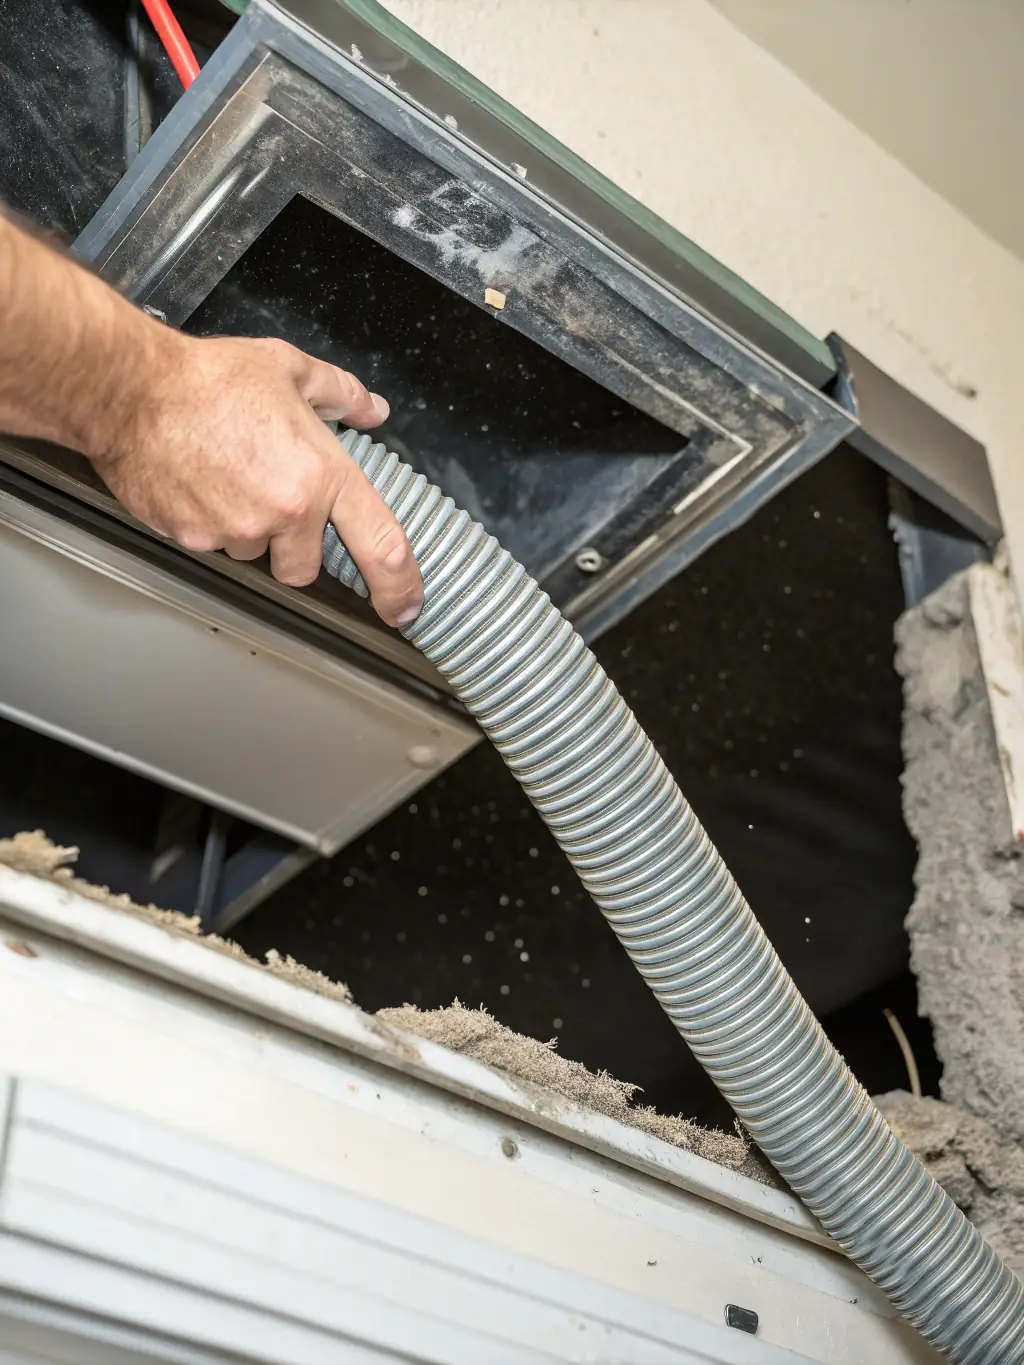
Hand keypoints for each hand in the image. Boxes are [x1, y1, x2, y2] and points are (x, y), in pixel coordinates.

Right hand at [92, 332, 422, 626]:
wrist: (131, 390)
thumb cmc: (206, 378)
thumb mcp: (288, 368)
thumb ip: (340, 393)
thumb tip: (371, 409)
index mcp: (320, 475)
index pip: (380, 545)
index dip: (399, 586)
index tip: (405, 607)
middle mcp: (285, 511)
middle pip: (304, 568)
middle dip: (293, 546)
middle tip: (271, 499)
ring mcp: (237, 531)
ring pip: (254, 554)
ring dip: (248, 531)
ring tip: (226, 477)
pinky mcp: (194, 539)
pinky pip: (212, 545)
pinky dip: (209, 522)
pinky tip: (198, 483)